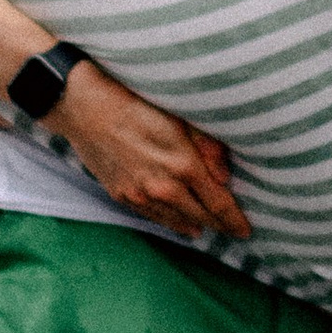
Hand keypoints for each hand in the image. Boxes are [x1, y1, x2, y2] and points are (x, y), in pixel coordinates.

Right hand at [55, 61, 251, 243]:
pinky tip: (179, 224)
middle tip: (232, 231)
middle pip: (200, 217)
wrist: (84, 107)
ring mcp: (140, 195)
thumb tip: (226, 177)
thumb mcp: (180, 115)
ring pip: (176, 221)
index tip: (246, 230)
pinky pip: (153, 217)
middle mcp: (163, 187)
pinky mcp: (122, 196)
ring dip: (194, 225)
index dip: (234, 219)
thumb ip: (208, 147)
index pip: (218, 203)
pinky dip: (170, 222)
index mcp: (184, 165)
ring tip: (207, 229)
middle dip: (219, 225)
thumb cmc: (135, 101)